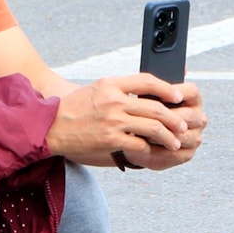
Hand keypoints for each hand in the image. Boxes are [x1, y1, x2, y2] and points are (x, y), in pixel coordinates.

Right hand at [46, 74, 190, 162]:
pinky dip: (149, 149)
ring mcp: (113, 121)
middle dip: (174, 118)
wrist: (49, 127)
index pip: (147, 81)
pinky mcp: (111, 140)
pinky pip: (140, 144)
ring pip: (153, 127)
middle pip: (156, 107)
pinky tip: (152, 151)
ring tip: (175, 142)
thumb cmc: (73, 109)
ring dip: (168, 136)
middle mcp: (114, 100)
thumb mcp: (96, 89)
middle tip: (183, 125)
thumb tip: (145, 90)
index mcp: (111, 84)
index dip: (167, 89)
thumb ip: (119, 88)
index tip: (178, 97)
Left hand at [130, 81, 205, 171]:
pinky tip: (144, 145)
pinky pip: (174, 153)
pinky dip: (157, 150)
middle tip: (145, 117)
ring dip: (161, 135)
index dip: (176, 92)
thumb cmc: (146, 112)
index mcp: (192, 99)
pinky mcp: (187, 153)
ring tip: (141, 132)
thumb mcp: (150, 96)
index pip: (192, 91)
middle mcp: (198, 118)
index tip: (158, 96)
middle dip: (165, 117)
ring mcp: (194, 137)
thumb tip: (177, 69)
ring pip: (182, 136)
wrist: (138, 136)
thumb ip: (158, 84)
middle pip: (188, 116)